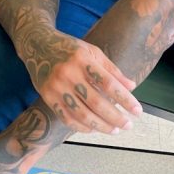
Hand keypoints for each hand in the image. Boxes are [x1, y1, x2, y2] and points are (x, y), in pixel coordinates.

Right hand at [21, 28, 140, 133]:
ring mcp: (56, 86)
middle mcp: (68, 73)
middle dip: (115, 117)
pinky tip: (93, 128)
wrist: (37, 44)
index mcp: (82, 59)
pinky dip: (81, 126)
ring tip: (114, 129)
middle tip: (128, 125)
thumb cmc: (69, 48)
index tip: (137, 111)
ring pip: (81, 113)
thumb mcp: (92, 51)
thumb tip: (131, 86)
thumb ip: (111, 69)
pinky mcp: (47, 96)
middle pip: (96, 102)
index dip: (124, 99)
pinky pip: (66, 117)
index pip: (108, 84)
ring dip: (100, 125)